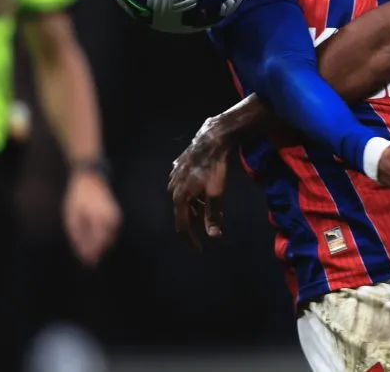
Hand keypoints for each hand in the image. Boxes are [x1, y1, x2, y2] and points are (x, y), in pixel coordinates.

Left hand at [62, 170, 121, 266]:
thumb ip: (79, 238)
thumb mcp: (73, 218)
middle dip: (96, 251)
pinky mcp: (117, 217)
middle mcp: (113, 220)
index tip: (86, 263)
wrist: (91, 180)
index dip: (91, 255)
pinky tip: (93, 236)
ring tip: (87, 244)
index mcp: (101, 220)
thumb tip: (86, 257)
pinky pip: (111, 233)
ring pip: (109, 240)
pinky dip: (103, 238)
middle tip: (85, 255)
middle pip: (105, 244)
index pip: (98, 245)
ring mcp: (117, 218)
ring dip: (100, 245)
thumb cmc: (78, 198)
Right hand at [169, 115, 229, 248]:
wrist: (211, 139)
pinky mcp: (178, 168)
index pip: (182, 226)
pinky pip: (184, 188)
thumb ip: (213, 215)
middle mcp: (172, 188)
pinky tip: (204, 192)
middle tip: (213, 225)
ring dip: (196, 208)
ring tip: (212, 208)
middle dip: (196, 222)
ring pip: (184, 200)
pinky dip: (194, 196)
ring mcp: (174, 177)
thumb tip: (214, 236)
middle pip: (183, 213)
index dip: (191, 239)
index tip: (199, 249)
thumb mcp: (216, 192)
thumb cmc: (214, 166)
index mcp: (179, 197)